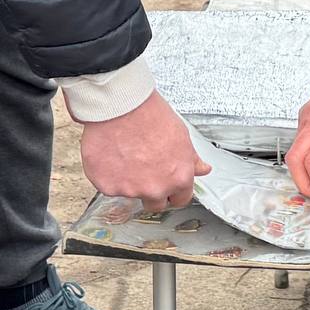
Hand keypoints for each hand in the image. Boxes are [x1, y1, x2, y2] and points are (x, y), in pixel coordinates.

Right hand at [75, 90, 206, 212]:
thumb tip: (202, 169)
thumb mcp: (181, 135)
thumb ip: (191, 160)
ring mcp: (130, 190)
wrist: (121, 106)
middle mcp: (155, 189)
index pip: (180, 199)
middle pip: (154, 203)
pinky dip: (108, 175)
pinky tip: (110, 155)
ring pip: (129, 193)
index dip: (173, 191)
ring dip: (128, 180)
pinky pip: (107, 187)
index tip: (167, 185)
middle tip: (143, 168)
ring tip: (124, 153)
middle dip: (150, 190)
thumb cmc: (150, 115)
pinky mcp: (107, 186)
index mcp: (179, 178)